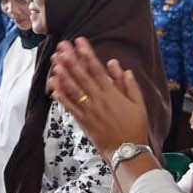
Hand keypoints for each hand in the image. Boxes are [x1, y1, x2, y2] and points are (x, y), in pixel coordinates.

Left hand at [47, 37, 149, 157]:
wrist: (127, 151)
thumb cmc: (135, 127)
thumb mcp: (138, 103)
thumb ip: (127, 83)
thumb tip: (116, 65)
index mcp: (112, 94)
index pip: (97, 69)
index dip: (87, 54)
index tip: (80, 41)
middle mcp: (98, 100)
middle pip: (81, 76)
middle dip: (71, 60)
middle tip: (62, 46)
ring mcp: (89, 111)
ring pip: (73, 89)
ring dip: (63, 74)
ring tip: (55, 61)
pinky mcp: (83, 122)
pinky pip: (69, 107)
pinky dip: (61, 96)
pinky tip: (53, 85)